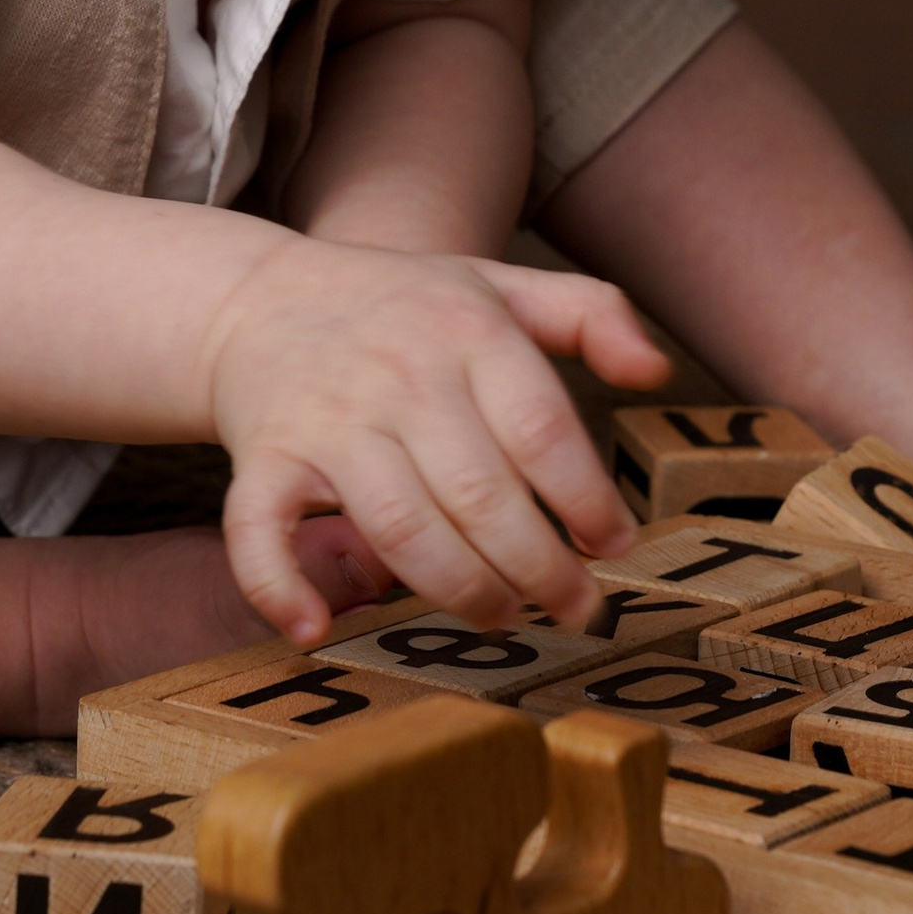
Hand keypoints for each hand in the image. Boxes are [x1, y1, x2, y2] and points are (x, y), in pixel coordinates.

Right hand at [207, 233, 668, 644]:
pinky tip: (315, 629)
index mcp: (468, 332)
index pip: (543, 429)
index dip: (587, 500)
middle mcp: (400, 376)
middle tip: (573, 607)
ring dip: (459, 589)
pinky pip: (258, 528)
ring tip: (501, 616)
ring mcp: (329, 421)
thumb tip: (654, 373)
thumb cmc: (406, 308)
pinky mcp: (266, 458)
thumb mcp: (502, 284)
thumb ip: (592, 314)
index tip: (613, 544)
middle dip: (538, 568)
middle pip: (481, 493)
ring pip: (400, 527)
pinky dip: (278, 585)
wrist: (265, 298)